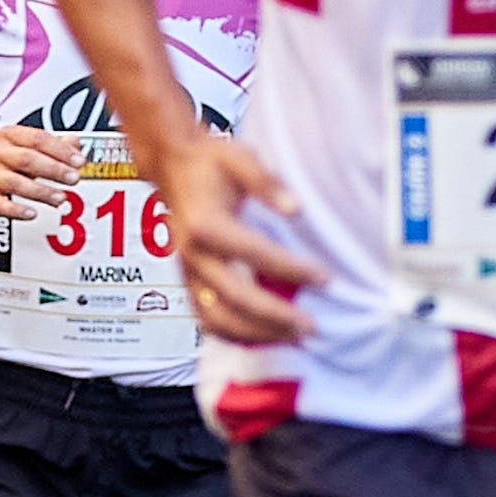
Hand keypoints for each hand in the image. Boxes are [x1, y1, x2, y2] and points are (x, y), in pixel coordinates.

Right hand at [0, 125, 86, 229]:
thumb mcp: (22, 148)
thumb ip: (51, 147)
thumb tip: (76, 144)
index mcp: (9, 136)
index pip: (38, 139)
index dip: (61, 150)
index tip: (79, 161)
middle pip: (28, 159)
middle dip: (54, 170)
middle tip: (74, 179)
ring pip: (15, 182)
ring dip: (40, 192)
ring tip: (60, 199)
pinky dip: (15, 210)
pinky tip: (32, 213)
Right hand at [146, 129, 322, 347]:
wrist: (171, 167)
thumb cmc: (208, 162)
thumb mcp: (239, 158)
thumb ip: (266, 182)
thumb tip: (295, 209)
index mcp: (205, 224)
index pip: (255, 254)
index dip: (291, 269)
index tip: (324, 279)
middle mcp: (192, 254)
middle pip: (234, 298)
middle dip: (274, 316)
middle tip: (311, 326)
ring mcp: (187, 273)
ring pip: (216, 318)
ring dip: (255, 334)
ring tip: (291, 338)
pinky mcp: (187, 283)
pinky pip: (206, 319)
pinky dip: (234, 335)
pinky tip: (263, 337)